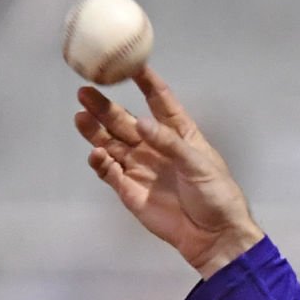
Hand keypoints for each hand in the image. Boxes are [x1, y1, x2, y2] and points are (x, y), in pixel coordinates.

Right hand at [74, 66, 263, 277]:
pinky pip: (109, 171)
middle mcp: (155, 147)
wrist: (214, 237)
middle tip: (85, 91)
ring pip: (110, 143)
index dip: (146, 82)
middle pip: (124, 121)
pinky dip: (101, 162)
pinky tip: (98, 155)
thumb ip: (170, 143)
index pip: (160, 102)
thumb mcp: (200, 165)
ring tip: (81, 116)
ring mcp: (141, 168)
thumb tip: (140, 123)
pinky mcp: (130, 190)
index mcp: (179, 135)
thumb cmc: (217, 197)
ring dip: (95, 130)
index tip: (129, 62)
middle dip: (104, 106)